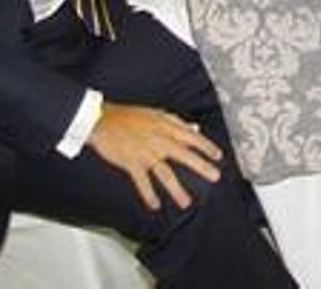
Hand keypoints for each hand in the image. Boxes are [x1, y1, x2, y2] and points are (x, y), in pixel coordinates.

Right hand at [86, 102, 222, 210]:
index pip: (191, 137)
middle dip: (201, 166)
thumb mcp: (156, 114)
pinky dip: (148, 194)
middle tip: (215, 177)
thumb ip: (176, 122)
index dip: (206, 146)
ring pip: (165, 173)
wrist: (102, 120)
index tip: (218, 156)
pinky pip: (142, 182)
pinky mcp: (131, 162)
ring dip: (176, 189)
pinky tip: (155, 205)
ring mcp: (145, 152)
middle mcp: (158, 139)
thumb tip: (194, 129)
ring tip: (186, 202)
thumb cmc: (129, 116)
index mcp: (165, 126)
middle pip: (184, 155)